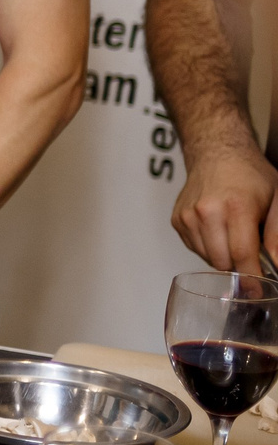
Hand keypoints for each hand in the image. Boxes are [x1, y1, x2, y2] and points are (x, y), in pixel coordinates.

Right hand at [172, 142, 277, 271]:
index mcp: (235, 206)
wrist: (217, 153)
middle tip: (251, 252)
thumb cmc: (249, 175)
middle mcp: (206, 212)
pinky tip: (218, 231)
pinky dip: (209, 247)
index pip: (242, 255)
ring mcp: (188, 217)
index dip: (252, 278)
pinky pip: (195, 249)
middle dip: (239, 265)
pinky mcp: (177, 221)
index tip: (257, 291)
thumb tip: (276, 265)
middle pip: (222, 263)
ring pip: (207, 259)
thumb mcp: (277, 200)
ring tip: (233, 235)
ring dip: (223, 256)